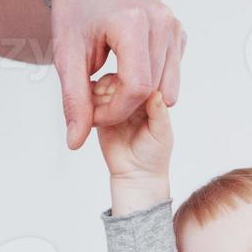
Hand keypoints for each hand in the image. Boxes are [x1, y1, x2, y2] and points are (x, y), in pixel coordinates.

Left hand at [47, 0, 187, 150]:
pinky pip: (171, 72)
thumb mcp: (67, 54)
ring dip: (138, 96)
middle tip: (96, 100)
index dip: (115, 111)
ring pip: (166, 85)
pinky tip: (126, 70)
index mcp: (133, 23)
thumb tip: (76, 142)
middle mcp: (161, 22)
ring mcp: (173, 25)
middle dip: (125, 106)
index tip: (93, 114)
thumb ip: (74, 100)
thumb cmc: (75, 9)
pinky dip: (151, 81)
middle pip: (153, 89)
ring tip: (109, 85)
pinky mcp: (178, 30)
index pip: (137, 87)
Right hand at [94, 75, 172, 211]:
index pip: (139, 77)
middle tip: (115, 103)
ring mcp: (112, 104)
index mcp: (148, 97)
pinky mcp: (98, 113)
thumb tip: (156, 93)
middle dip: (114, 87)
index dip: (133, 82)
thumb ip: (158, 113)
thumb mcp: (161, 134)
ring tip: (106, 112)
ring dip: (101, 94)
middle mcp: (130, 97)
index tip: (132, 96)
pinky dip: (89, 103)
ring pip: (102, 86)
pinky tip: (95, 113)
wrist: (135, 174)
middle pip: (118, 78)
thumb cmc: (154, 155)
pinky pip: (89, 100)